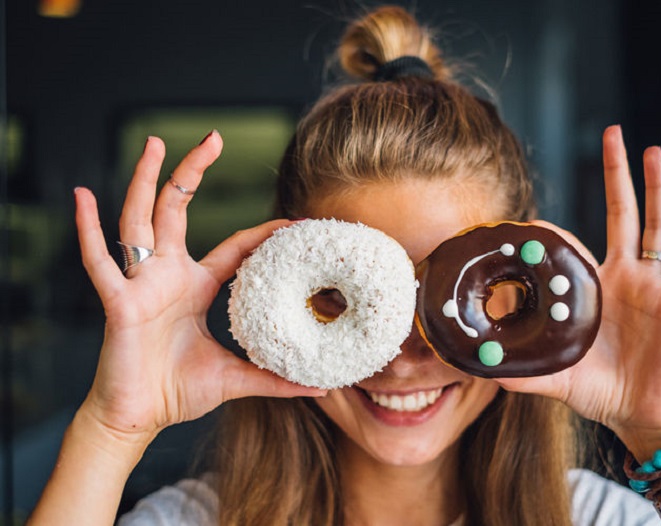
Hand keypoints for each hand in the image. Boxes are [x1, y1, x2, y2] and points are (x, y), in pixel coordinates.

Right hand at [75, 131, 323, 444]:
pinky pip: (99, 262)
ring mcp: (141, 284)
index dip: (262, 233)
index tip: (293, 222)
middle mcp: (167, 275)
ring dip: (146, 180)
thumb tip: (319, 387)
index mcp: (194, 286)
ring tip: (154, 142)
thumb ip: (274, 379)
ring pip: (141, 220)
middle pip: (179, 210)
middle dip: (193, 172)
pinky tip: (83, 196)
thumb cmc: (177, 392)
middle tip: (213, 137)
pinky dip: (88, 230)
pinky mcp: (118, 302)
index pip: (234, 247)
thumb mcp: (235, 378)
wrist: (137, 417)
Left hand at [498, 125, 660, 458]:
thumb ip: (521, 371)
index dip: (557, 231)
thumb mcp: (553, 376)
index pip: (576, 245)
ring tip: (652, 150)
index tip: (533, 218)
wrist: (640, 414)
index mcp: (594, 289)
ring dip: (656, 187)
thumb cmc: (600, 391)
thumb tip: (480, 369)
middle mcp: (624, 278)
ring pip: (656, 225)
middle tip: (612, 134)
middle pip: (622, 214)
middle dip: (617, 175)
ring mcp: (651, 286)